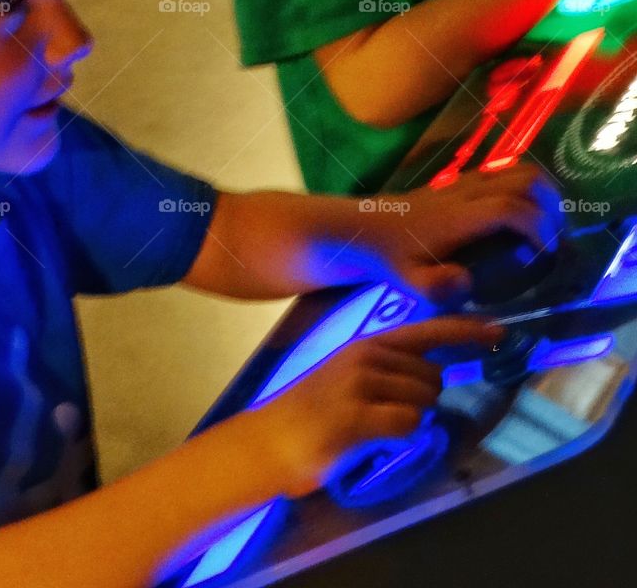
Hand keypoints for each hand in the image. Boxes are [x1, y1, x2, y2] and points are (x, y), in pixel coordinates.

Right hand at [250, 314, 504, 499]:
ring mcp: (360, 384)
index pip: (427, 331)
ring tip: (372, 425)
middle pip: (433, 377)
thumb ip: (390, 368)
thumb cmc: (314, 410)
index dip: (466, 331)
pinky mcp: (356, 416)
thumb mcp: (351, 374)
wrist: (270, 439)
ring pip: (423, 401)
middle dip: (422, 398)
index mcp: (367, 344)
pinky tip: (370, 438)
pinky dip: (398, 436)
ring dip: (409, 418)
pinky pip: (407, 424)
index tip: (500, 330)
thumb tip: (435, 373)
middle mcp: (366, 356)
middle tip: (384, 412)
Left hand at [359, 163, 564, 302]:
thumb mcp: (409, 282)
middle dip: (551, 205)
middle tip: (555, 238)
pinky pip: (503, 173)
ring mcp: (464, 182)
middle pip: (524, 178)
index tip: (548, 253)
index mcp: (458, 217)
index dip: (538, 227)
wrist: (364, 228)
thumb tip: (468, 282)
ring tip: (547, 228)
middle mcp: (465, 192)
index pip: (510, 208)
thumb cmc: (390, 258)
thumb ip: (437, 286)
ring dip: (542, 194)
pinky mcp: (461, 182)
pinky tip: (522, 218)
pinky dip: (525, 189)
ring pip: (516, 169)